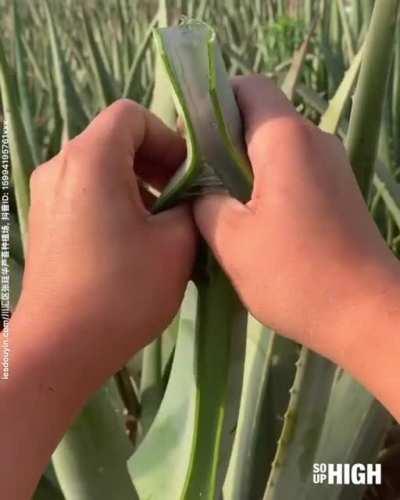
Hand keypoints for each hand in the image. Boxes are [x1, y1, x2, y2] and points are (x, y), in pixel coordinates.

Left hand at [15, 99, 195, 388]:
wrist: (61, 347)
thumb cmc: (122, 291)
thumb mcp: (175, 243)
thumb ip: (191, 203)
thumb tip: (189, 194)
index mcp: (90, 160)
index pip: (131, 116)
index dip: (167, 137)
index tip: (187, 175)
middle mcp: (60, 166)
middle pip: (114, 139)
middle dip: (155, 161)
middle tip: (181, 197)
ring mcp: (46, 194)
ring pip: (101, 167)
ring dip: (137, 183)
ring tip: (160, 222)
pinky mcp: (44, 220)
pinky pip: (85, 191)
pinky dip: (114, 199)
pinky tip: (132, 239)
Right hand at [194, 75, 399, 368]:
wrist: (366, 314)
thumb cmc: (294, 273)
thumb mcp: (231, 239)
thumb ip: (205, 202)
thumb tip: (202, 191)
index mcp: (285, 138)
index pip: (248, 87)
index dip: (213, 102)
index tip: (189, 139)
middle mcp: (314, 140)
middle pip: (260, 119)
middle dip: (222, 142)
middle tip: (194, 179)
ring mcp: (331, 166)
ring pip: (275, 150)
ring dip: (242, 169)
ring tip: (217, 206)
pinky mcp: (337, 193)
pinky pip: (293, 172)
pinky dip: (266, 186)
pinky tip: (250, 223)